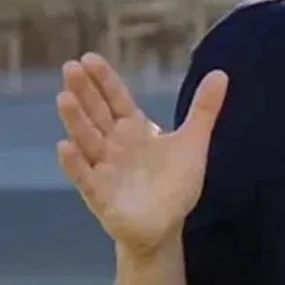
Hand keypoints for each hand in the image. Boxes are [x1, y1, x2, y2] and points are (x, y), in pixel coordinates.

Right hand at [54, 52, 227, 253]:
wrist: (165, 226)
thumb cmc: (174, 183)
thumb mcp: (192, 142)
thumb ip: (204, 109)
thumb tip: (221, 74)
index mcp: (132, 128)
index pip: (116, 98)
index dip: (103, 80)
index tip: (89, 58)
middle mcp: (113, 144)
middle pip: (96, 113)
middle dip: (83, 92)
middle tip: (70, 67)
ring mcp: (103, 168)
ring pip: (86, 140)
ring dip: (75, 120)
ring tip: (64, 98)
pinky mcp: (99, 194)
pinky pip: (84, 176)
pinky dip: (74, 163)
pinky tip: (65, 146)